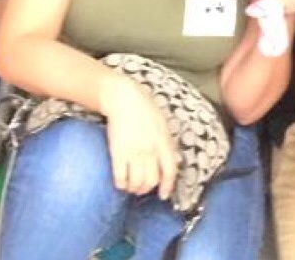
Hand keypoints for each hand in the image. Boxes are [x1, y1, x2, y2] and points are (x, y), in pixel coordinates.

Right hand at [99, 71, 177, 197]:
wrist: (124, 98)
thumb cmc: (145, 110)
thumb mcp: (164, 125)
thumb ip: (169, 144)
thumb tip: (177, 161)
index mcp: (163, 143)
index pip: (170, 170)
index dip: (168, 186)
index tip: (163, 195)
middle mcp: (150, 150)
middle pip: (151, 180)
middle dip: (147, 189)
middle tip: (143, 188)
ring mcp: (133, 152)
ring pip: (136, 182)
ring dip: (134, 188)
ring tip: (132, 186)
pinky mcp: (117, 152)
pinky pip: (120, 177)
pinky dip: (121, 184)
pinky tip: (121, 182)